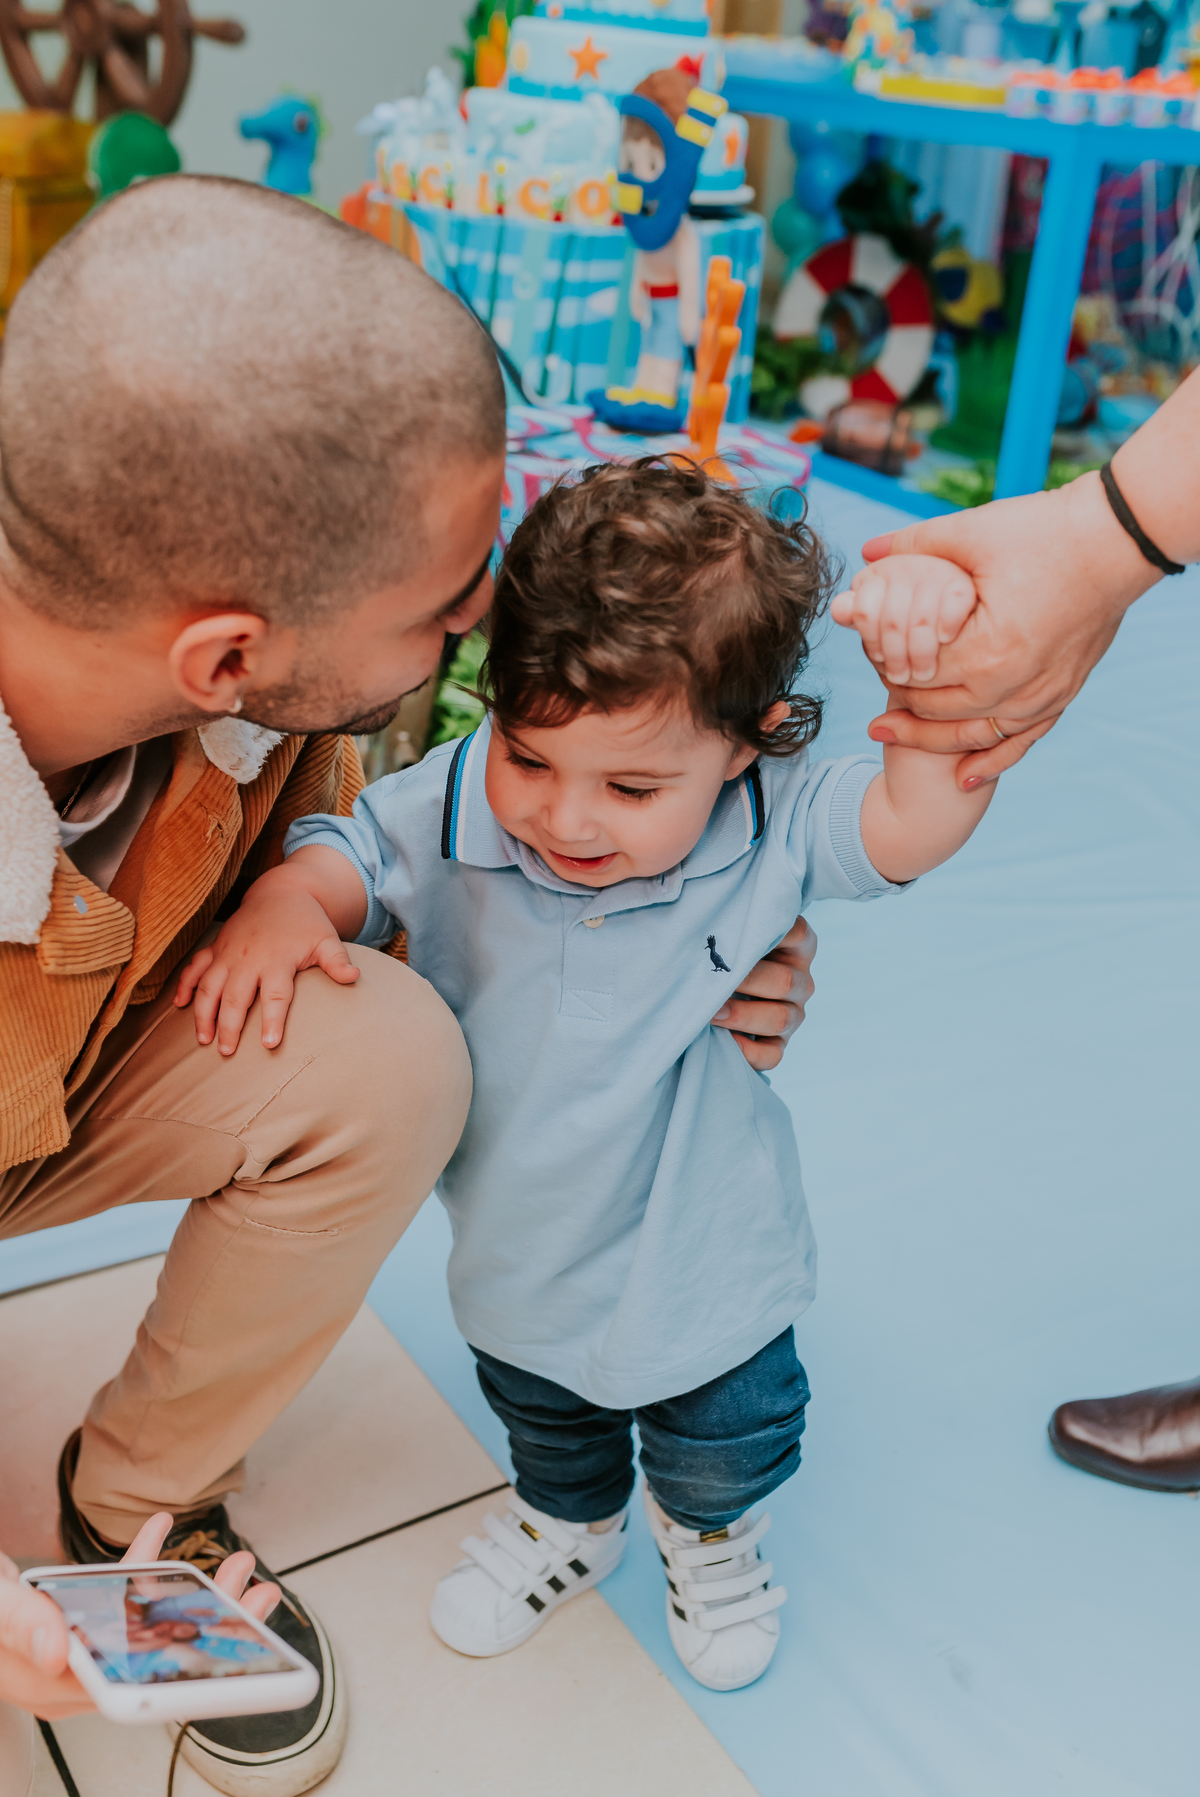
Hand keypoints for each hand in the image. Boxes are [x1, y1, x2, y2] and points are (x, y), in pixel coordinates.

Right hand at [0, 1513, 278, 1719]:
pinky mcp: (70, 1620)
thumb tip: (59, 1649)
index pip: (135, 1685)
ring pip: (145, 1625)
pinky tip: (162, 1530)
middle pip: (153, 1655)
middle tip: (257, 1591)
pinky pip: (118, 1598)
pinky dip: (143, 1566)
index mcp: (51, 1686)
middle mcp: (67, 1676)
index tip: (239, 1643)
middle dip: (211, 1623)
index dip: (190, 1667)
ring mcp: (72, 1649)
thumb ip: (21, 1623)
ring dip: (189, 1592)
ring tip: (232, 1562)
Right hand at [175, 867, 358, 1055]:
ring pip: (209, 985)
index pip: (275, 996)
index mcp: (277, 960)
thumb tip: (353, 978)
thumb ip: (337, 961)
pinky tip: (179, 1005)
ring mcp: (228, 953)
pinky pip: (194, 966)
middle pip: (234, 996)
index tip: (269, 1044)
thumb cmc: (306, 922)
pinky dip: (185, 984)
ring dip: (203, 1013)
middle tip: (227, 1052)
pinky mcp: (216, 947)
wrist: (281, 891)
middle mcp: (248, 958)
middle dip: (229, 1025)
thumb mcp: (327, 940)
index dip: (273, 1020)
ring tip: (203, 1040)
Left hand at [712, 915, 815, 1071]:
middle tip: (711, 979)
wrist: (713, 986)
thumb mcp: (733, 933)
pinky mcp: (779, 1044)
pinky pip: (771, 1055)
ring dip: (741, 1016)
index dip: (768, 933)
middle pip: (785, 981)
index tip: (736, 933)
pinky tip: (724, 1041)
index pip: (795, 932)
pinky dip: (748, 1051)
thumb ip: (733, 925)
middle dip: (746, 980)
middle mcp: (801, 980)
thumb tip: (709, 925)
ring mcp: (794, 1014)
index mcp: (799, 945)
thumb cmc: (723, 951)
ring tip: (710, 1012)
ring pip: (780, 1019)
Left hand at [856, 473, 1155, 785]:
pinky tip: (962, 777)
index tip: (866, 649)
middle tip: (871, 681)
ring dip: (928, 737)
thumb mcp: (972, 533)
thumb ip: (913, 546)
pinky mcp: (1061, 695)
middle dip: (899, 697)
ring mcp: (1041, 696)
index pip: (915, 671)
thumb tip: (865, 556)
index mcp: (985, 650)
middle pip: (935, 710)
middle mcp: (1014, 685)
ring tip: (887, 732)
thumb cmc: (1045, 531)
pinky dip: (990, 761)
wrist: (1118, 540)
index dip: (882, 660)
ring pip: (971, 735)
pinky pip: (1020, 742)